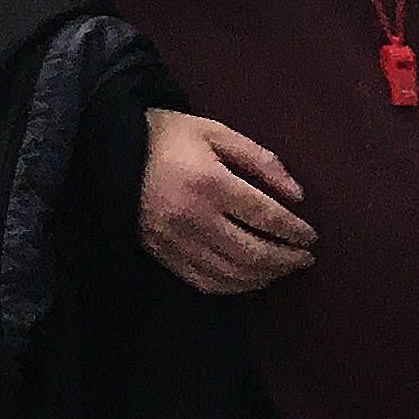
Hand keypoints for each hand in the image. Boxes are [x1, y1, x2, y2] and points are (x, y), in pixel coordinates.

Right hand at [139, 109, 314, 293]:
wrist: (107, 153)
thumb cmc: (165, 137)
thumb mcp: (213, 131)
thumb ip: (258, 158)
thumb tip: (296, 195)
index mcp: (210, 183)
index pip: (266, 216)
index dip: (295, 230)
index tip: (311, 235)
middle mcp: (196, 218)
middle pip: (255, 252)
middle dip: (287, 258)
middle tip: (305, 257)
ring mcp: (178, 242)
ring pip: (234, 273)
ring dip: (267, 276)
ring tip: (283, 268)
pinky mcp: (165, 255)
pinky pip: (208, 282)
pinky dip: (236, 286)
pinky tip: (250, 279)